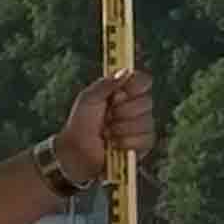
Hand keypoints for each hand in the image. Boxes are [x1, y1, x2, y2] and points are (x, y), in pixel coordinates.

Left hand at [58, 68, 154, 186]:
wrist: (77, 152)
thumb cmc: (80, 124)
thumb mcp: (88, 99)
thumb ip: (105, 84)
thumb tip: (126, 71)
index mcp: (124, 92)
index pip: (143, 81)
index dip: (135, 86)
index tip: (119, 94)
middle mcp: (136, 107)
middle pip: (146, 101)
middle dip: (123, 111)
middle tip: (107, 117)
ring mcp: (142, 126)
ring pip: (146, 121)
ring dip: (122, 128)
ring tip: (107, 133)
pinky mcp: (144, 144)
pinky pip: (146, 139)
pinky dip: (127, 142)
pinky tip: (114, 144)